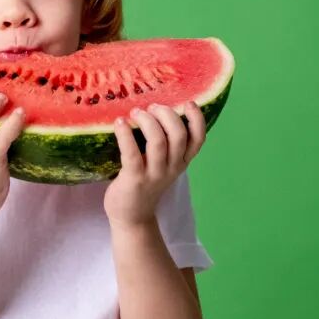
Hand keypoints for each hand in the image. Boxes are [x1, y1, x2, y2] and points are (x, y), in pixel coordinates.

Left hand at [104, 101, 206, 229]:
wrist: (132, 216)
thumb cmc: (145, 182)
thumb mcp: (163, 164)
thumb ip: (166, 143)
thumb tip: (155, 109)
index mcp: (182, 161)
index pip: (198, 139)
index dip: (197, 119)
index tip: (188, 103)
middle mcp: (172, 167)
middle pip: (179, 135)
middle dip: (166, 114)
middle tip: (150, 107)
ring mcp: (154, 174)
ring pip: (158, 142)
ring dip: (147, 121)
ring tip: (135, 113)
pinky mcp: (135, 180)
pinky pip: (132, 154)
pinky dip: (125, 134)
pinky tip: (120, 123)